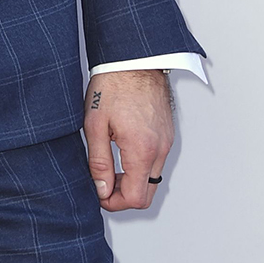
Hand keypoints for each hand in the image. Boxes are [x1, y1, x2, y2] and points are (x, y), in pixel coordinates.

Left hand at [84, 70, 173, 211]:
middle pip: (148, 194)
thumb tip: (102, 190)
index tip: (99, 194)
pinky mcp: (167, 135)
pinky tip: (122, 152)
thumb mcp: (95, 125)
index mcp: (142, 150)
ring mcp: (167, 142)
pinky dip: (140, 166)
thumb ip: (99, 162)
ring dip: (132, 181)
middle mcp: (160, 149)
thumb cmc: (113, 85)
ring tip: (109, 165)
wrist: (134, 59)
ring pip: (153, 179)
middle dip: (124, 196)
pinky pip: (156, 162)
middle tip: (102, 183)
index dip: (114, 203)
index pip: (136, 198)